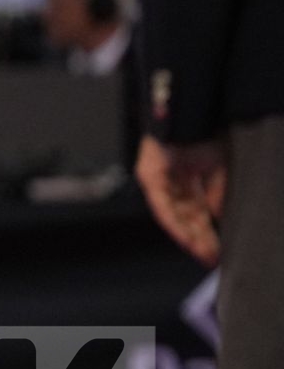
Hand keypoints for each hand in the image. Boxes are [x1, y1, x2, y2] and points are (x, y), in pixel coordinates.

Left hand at [135, 134, 227, 265]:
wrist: (191, 109)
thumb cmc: (205, 131)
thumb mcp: (218, 166)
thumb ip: (217, 192)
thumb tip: (218, 217)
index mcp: (187, 177)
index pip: (196, 210)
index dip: (206, 231)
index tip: (217, 251)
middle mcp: (170, 180)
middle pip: (185, 216)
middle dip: (199, 238)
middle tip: (213, 259)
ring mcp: (158, 178)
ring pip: (173, 215)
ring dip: (188, 235)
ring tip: (203, 254)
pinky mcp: (149, 175)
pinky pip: (162, 205)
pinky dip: (174, 222)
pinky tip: (186, 238)